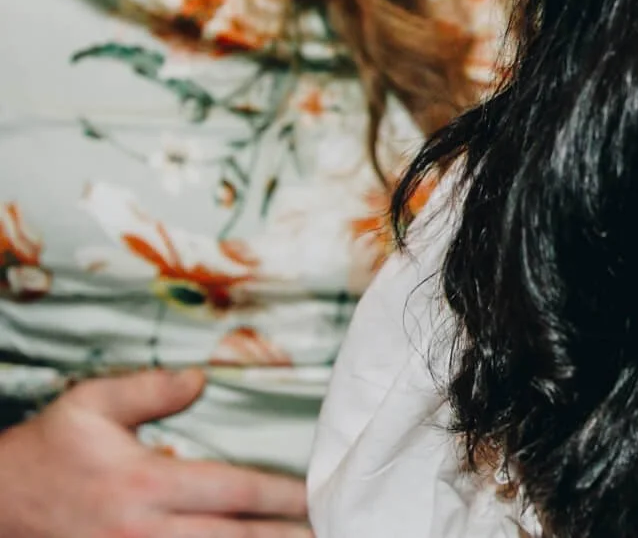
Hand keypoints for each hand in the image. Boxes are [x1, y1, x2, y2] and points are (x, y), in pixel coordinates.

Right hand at [0, 369, 308, 537]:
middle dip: (282, 537)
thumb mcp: (89, 407)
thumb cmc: (47, 452)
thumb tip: (199, 378)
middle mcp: (145, 531)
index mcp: (147, 484)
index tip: (316, 494)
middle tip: (327, 529)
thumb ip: (147, 390)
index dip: (281, 496)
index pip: (233, 491)